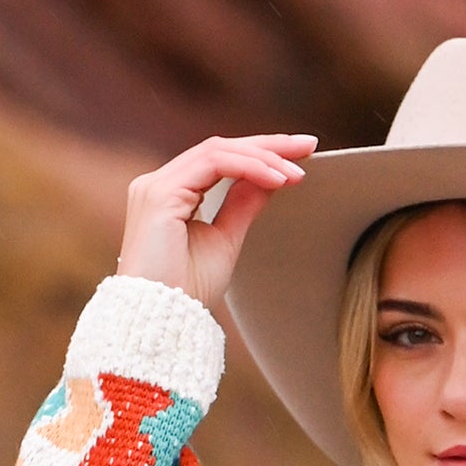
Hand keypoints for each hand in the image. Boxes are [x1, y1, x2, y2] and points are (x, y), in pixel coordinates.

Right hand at [115, 134, 316, 310]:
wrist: (163, 320)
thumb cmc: (187, 292)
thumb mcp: (225, 241)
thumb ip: (242, 206)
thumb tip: (268, 180)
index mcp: (170, 195)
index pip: (219, 159)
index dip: (260, 153)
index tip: (300, 156)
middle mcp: (159, 184)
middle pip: (220, 147)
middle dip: (268, 144)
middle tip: (309, 145)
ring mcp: (156, 186)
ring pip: (217, 150)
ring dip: (263, 157)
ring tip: (296, 171)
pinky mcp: (160, 194)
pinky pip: (212, 164)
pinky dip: (248, 167)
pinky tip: (276, 178)